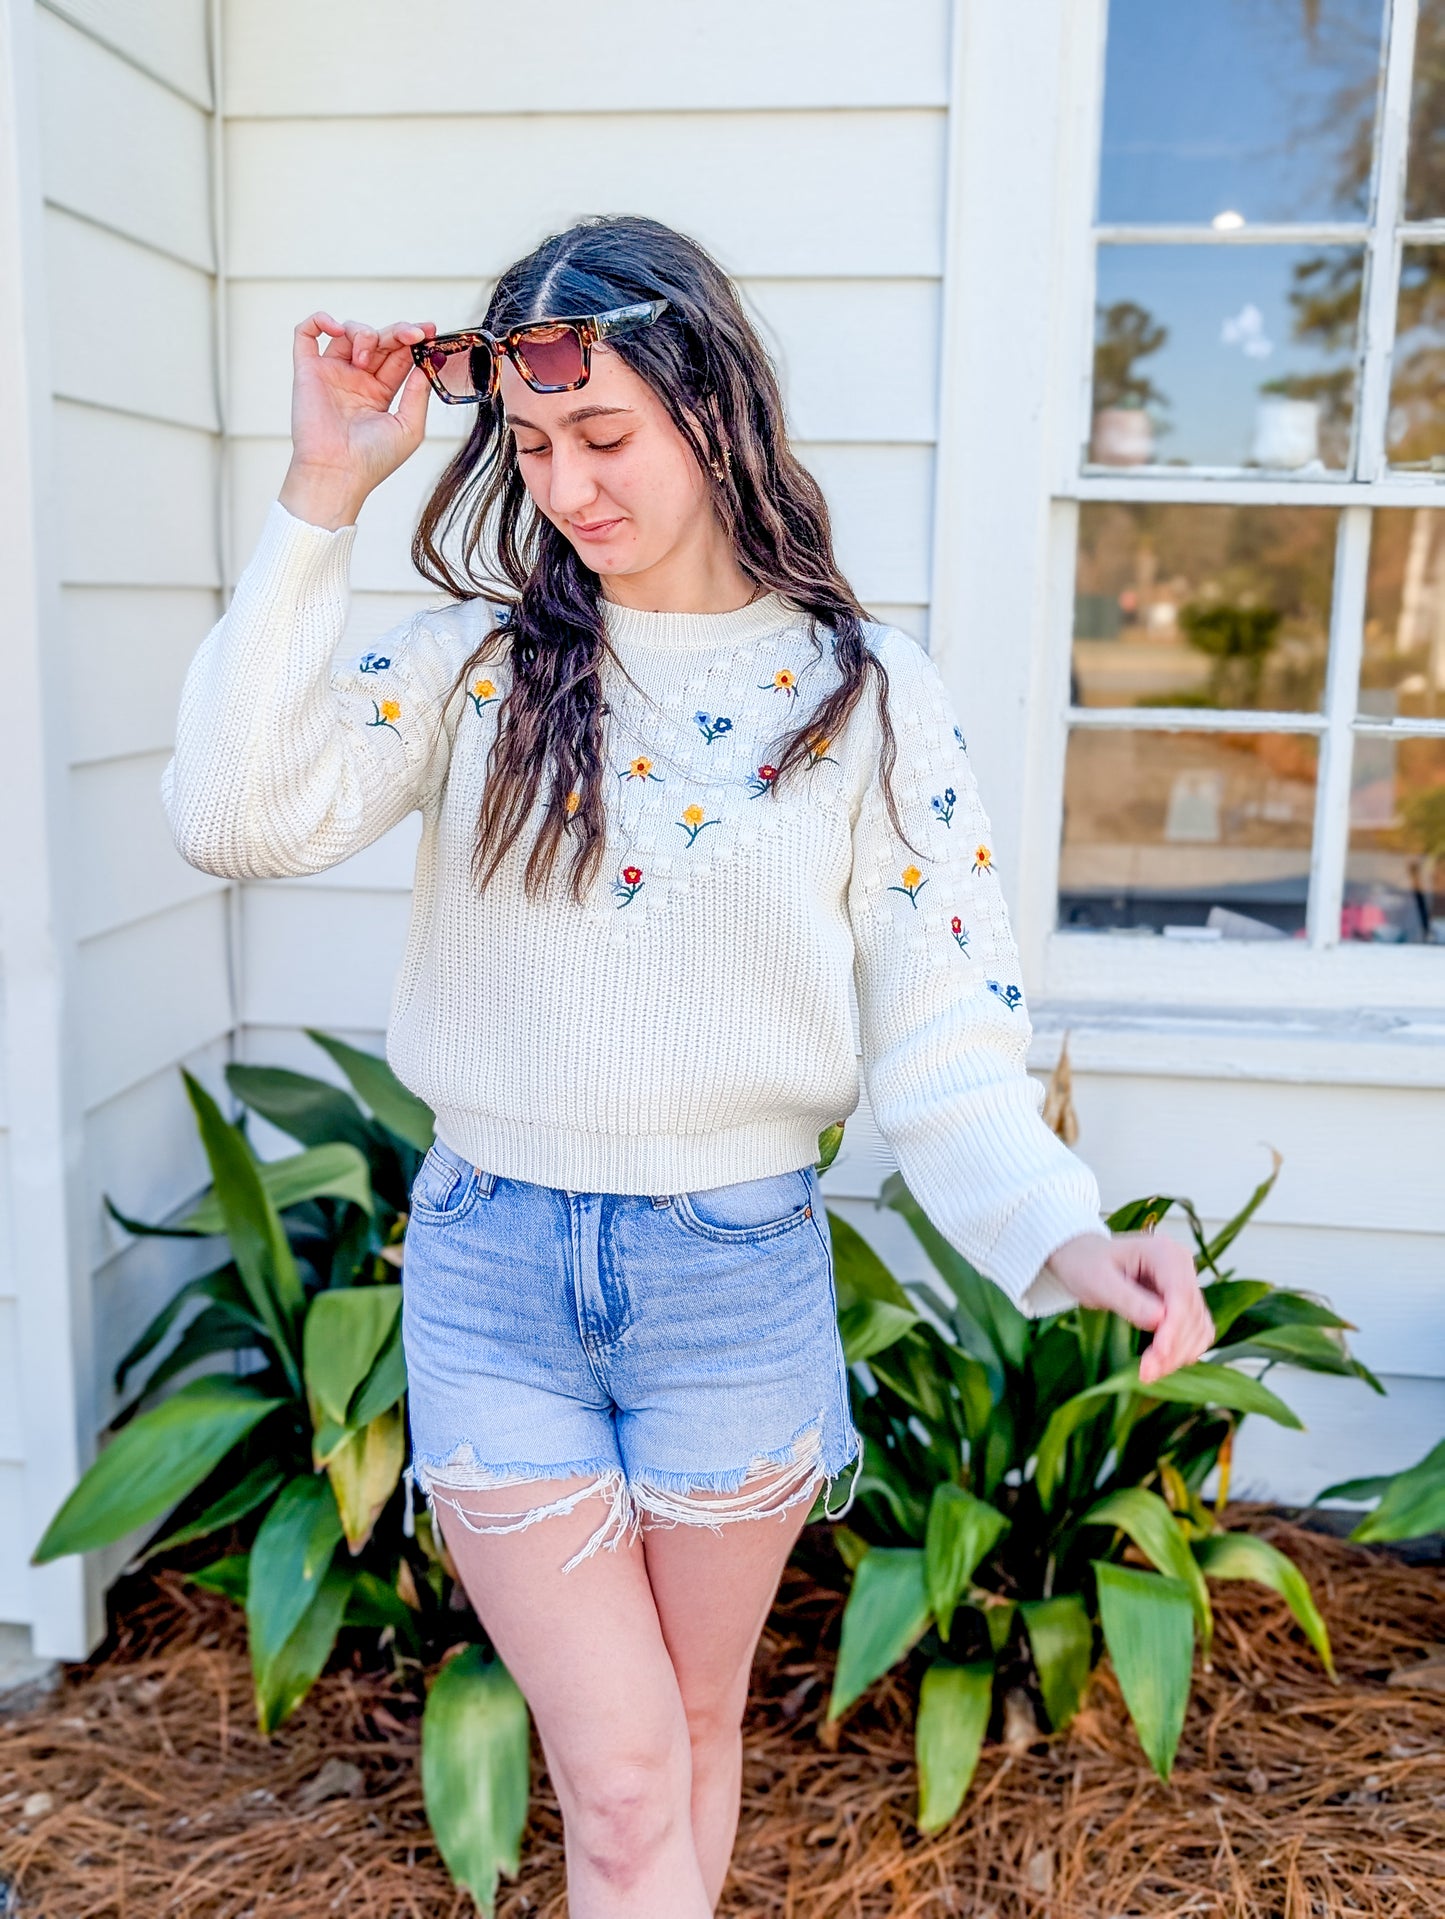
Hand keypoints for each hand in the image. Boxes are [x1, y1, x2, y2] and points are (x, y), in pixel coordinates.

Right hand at [278, 313, 437, 530]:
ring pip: (348, 331)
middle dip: (398, 331)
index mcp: (379, 392)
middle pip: (378, 339)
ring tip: (365, 359)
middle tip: (413, 334)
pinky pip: (305, 333)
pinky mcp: (308, 371)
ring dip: (364, 333)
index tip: (430, 331)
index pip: (398, 356)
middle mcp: (356, 380)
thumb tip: (425, 364)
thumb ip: (418, 394)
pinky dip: (319, 320)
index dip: (414, 340)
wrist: (338, 473)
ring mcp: (332, 373)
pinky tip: (336, 329)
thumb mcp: (409, 428)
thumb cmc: (372, 460)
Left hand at [1044, 1231, 1214, 1383]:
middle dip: (1172, 1347)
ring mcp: (1185, 1283)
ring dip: (1178, 1354)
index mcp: (1164, 1252)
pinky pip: (1195, 1331)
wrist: (1083, 1260)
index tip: (1159, 1355)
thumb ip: (1128, 1299)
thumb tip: (1159, 1320)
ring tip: (1148, 1372)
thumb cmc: (1087, 1265)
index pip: (1180, 1295)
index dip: (1173, 1328)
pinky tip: (1162, 1363)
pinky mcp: (1183, 1303)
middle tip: (1146, 1373)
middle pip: (1191, 1314)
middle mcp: (1182, 1265)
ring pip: (1197, 1326)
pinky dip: (1183, 1350)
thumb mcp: (1098, 1281)